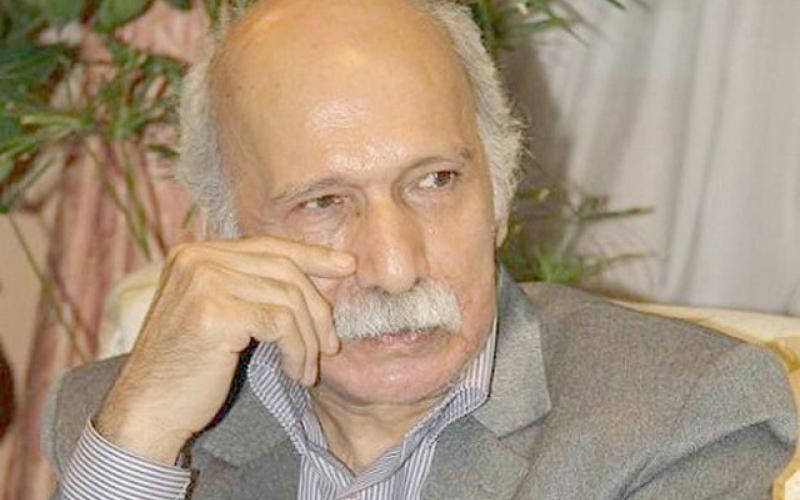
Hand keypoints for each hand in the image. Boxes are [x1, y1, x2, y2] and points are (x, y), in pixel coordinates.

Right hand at [94, 237, 354, 463]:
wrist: (146, 411)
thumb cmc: (186, 369)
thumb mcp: (217, 314)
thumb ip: (249, 288)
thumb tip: (315, 279)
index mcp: (195, 253)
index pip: (268, 246)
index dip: (312, 255)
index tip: (347, 266)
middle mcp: (197, 258)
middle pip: (285, 269)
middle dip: (318, 308)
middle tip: (331, 344)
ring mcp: (204, 281)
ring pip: (289, 299)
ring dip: (309, 339)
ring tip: (308, 369)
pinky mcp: (215, 311)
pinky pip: (282, 324)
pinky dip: (298, 350)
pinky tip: (294, 373)